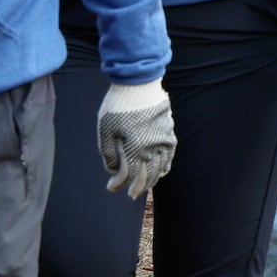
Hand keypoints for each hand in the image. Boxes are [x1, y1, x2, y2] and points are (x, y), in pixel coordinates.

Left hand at [97, 79, 176, 198]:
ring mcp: (164, 139)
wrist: (139, 82)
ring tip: (146, 186)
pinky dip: (167, 164)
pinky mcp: (169, 130)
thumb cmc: (118, 105)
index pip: (129, 176)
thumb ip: (109, 154)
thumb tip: (113, 170)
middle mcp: (152, 147)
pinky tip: (164, 170)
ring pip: (161, 166)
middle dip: (138, 187)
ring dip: (154, 179)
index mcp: (135, 149)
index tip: (111, 188)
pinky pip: (171, 153)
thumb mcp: (105, 130)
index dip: (119, 185)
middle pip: (147, 175)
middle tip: (131, 194)